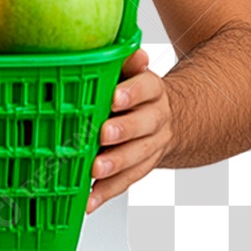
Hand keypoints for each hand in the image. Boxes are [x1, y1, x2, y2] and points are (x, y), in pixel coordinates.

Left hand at [86, 48, 171, 214]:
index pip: (147, 88)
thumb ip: (125, 62)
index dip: (131, 93)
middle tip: (102, 135)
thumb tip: (132, 51)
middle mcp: (157, 118)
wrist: (162, 118)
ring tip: (94, 170)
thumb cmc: (132, 89)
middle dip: (123, 131)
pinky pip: (127, 181)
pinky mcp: (143, 167)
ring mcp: (153, 145)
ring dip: (116, 166)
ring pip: (138, 157)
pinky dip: (107, 192)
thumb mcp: (129, 70)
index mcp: (153, 89)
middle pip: (144, 125)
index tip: (114, 97)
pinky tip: (89, 199)